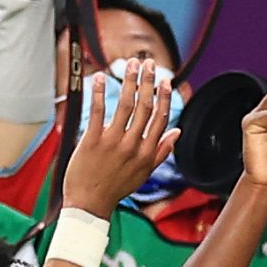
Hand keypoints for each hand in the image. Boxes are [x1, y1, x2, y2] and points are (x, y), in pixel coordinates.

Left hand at [64, 58, 178, 215]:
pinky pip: (98, 111)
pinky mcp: (93, 140)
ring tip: (131, 64)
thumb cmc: (115, 189)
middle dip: (148, 81)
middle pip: (145, 106)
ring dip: (129, 81)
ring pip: (125, 104)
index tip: (165, 80)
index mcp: (147, 153)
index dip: (163, 97)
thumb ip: (161, 151)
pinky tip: (101, 77)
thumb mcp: (144, 173)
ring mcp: (113, 142)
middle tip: (148, 63)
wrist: (90, 204)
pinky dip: (100, 92)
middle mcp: (133, 145)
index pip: (160, 118)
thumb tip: (177, 132)